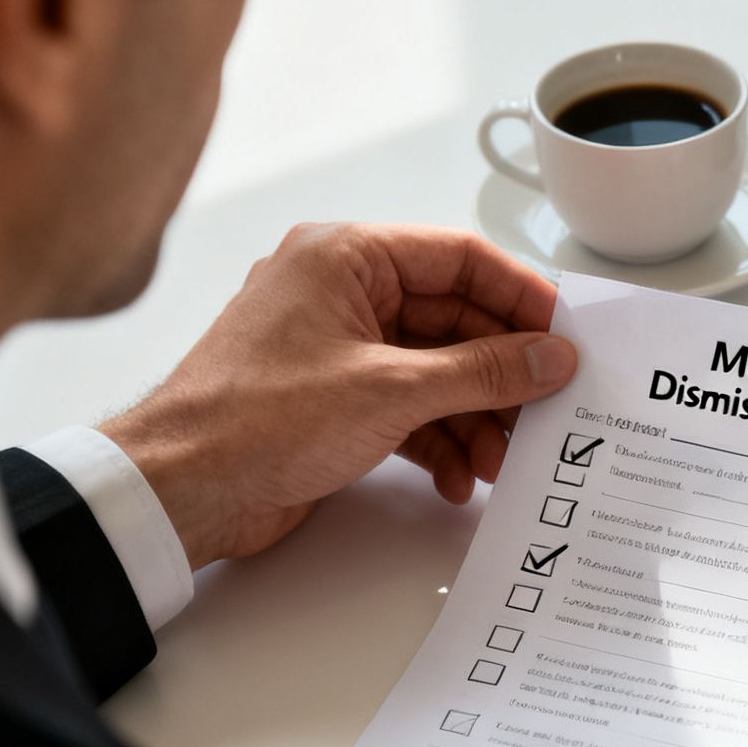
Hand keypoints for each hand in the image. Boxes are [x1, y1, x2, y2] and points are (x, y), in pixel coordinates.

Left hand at [101, 223, 575, 568]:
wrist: (181, 490)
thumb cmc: (254, 420)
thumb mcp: (392, 390)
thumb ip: (484, 371)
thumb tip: (549, 357)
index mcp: (345, 257)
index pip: (460, 259)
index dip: (521, 297)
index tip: (566, 335)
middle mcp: (342, 292)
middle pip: (455, 320)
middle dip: (502, 374)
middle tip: (548, 408)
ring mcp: (338, 348)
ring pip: (437, 370)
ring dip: (476, 417)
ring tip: (502, 460)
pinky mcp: (334, 399)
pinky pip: (410, 407)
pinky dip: (439, 440)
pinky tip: (459, 477)